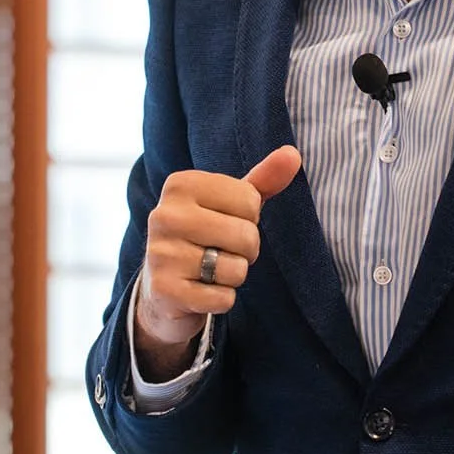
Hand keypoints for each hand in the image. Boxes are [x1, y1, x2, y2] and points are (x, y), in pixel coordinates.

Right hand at [134, 145, 301, 380]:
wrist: (164, 288)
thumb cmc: (206, 235)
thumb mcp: (232, 203)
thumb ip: (263, 179)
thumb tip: (293, 153)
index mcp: (180, 184)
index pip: (250, 200)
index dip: (249, 218)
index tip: (225, 223)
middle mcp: (164, 214)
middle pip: (246, 234)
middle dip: (246, 249)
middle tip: (220, 251)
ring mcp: (160, 253)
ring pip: (236, 269)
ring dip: (233, 275)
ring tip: (210, 271)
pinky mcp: (165, 291)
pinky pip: (223, 298)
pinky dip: (221, 299)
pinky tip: (201, 291)